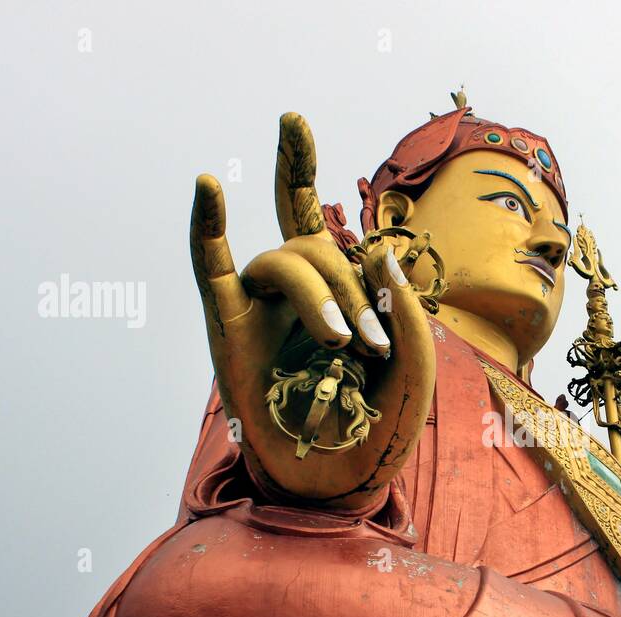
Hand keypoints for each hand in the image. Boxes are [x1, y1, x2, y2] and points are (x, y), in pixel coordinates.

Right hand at [189, 113, 435, 507]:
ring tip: (339, 344)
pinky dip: (207, 229)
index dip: (296, 163)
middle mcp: (293, 292)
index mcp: (337, 290)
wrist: (339, 484)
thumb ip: (405, 310)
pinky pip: (212, 270)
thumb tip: (377, 250)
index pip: (318, 219)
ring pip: (282, 262)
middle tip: (370, 345)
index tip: (295, 128)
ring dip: (316, 294)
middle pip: (313, 246)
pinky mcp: (229, 332)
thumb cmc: (377, 426)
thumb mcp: (413, 369)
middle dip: (349, 287)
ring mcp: (259, 309)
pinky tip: (208, 186)